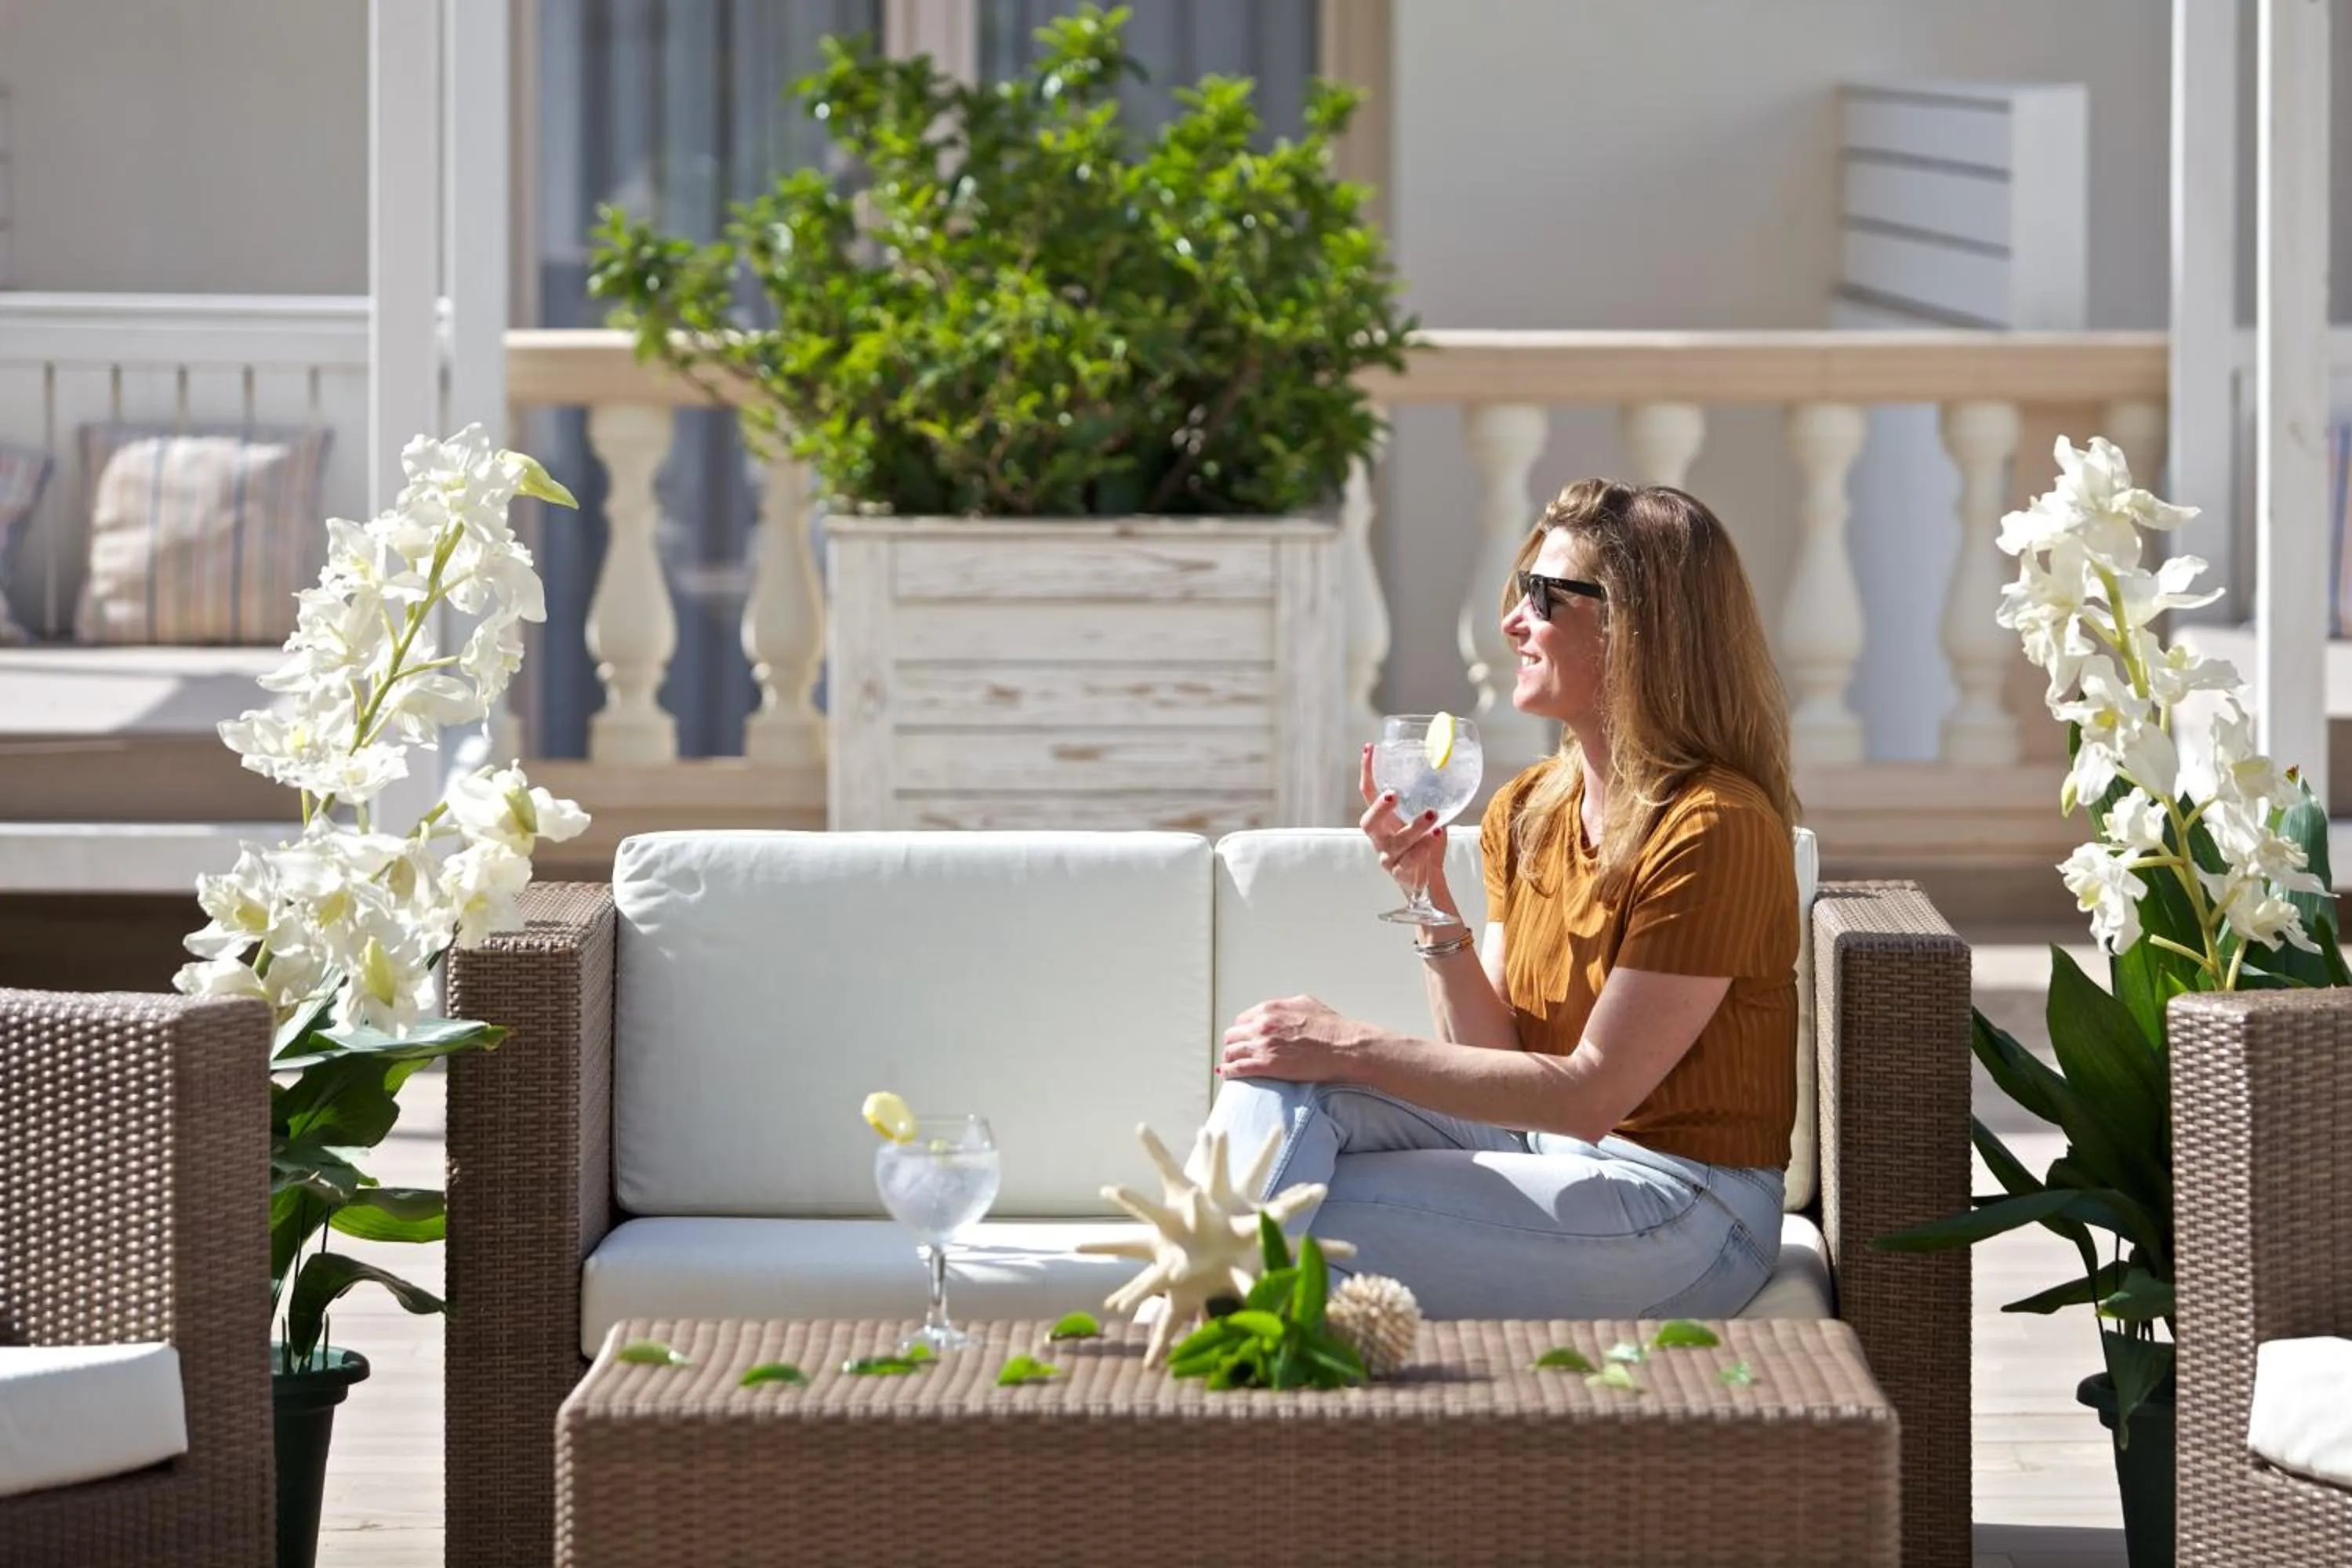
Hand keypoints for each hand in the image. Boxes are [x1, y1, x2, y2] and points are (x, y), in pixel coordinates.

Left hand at [1220, 995, 1366, 1081]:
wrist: (1344, 1047)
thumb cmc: (1332, 1028)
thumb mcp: (1306, 1003)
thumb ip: (1286, 1005)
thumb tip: (1278, 1009)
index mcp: (1270, 1009)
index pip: (1241, 1021)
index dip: (1242, 1032)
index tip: (1244, 1040)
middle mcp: (1262, 1025)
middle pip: (1232, 1036)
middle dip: (1233, 1045)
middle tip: (1236, 1055)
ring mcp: (1263, 1045)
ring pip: (1231, 1052)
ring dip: (1229, 1059)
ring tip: (1231, 1066)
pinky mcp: (1267, 1065)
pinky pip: (1237, 1069)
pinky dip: (1229, 1072)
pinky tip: (1228, 1075)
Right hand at [1358, 743, 1452, 911]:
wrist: (1428, 883)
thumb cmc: (1425, 845)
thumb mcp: (1427, 819)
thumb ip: (1431, 800)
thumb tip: (1451, 769)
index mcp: (1382, 821)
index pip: (1368, 793)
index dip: (1367, 771)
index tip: (1370, 749)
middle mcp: (1380, 839)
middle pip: (1368, 823)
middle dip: (1379, 808)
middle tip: (1393, 795)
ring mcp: (1388, 858)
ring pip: (1395, 843)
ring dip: (1413, 827)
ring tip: (1432, 814)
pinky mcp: (1401, 874)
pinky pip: (1410, 861)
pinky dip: (1425, 847)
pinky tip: (1437, 836)